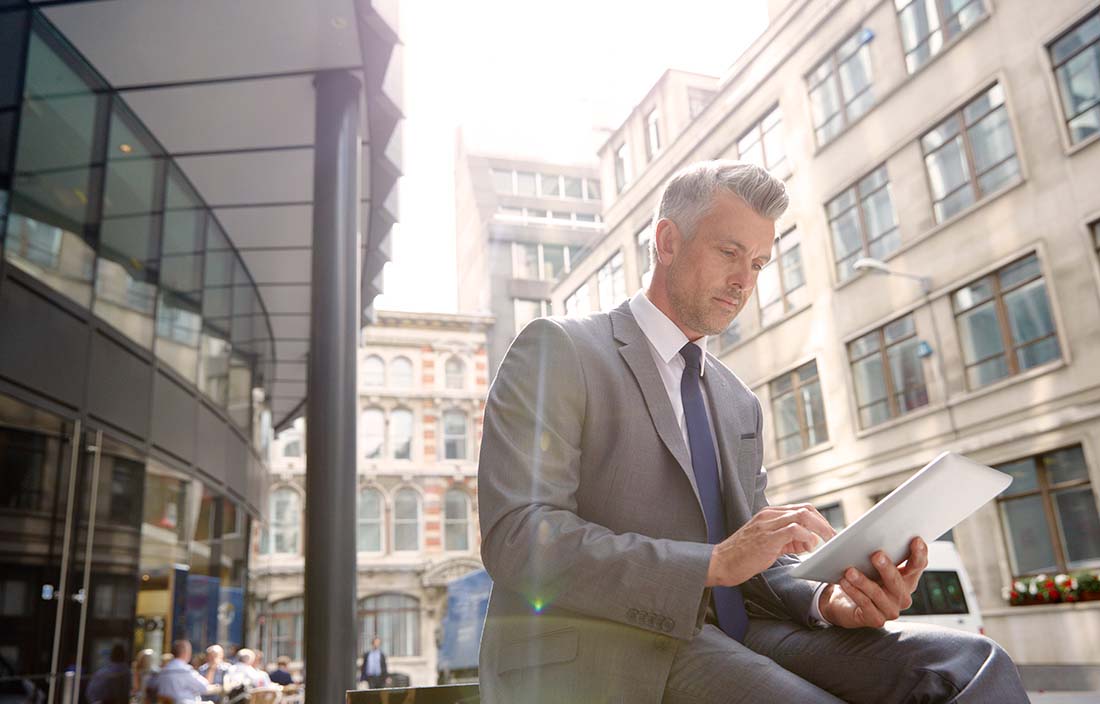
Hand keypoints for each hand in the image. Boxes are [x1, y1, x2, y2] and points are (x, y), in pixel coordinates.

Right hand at [706, 504, 835, 585]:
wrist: (722, 562)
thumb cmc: (743, 556)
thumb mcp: (769, 544)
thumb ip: (789, 540)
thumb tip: (809, 541)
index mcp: (770, 514)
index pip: (802, 509)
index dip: (819, 520)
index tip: (829, 533)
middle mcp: (769, 515)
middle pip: (806, 509)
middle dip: (824, 523)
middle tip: (833, 538)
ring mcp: (768, 524)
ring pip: (803, 515)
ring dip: (820, 529)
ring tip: (826, 543)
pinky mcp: (767, 537)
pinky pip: (794, 529)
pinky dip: (807, 537)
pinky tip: (809, 548)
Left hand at [820, 537, 928, 627]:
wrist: (844, 603)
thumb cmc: (861, 577)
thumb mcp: (866, 562)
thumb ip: (864, 547)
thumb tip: (844, 528)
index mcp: (906, 578)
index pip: (918, 565)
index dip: (919, 553)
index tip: (915, 540)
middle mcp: (902, 595)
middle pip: (898, 580)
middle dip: (888, 568)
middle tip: (877, 555)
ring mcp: (891, 609)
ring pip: (878, 593)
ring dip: (863, 581)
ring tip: (850, 571)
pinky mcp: (876, 619)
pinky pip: (865, 604)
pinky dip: (854, 592)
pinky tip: (844, 582)